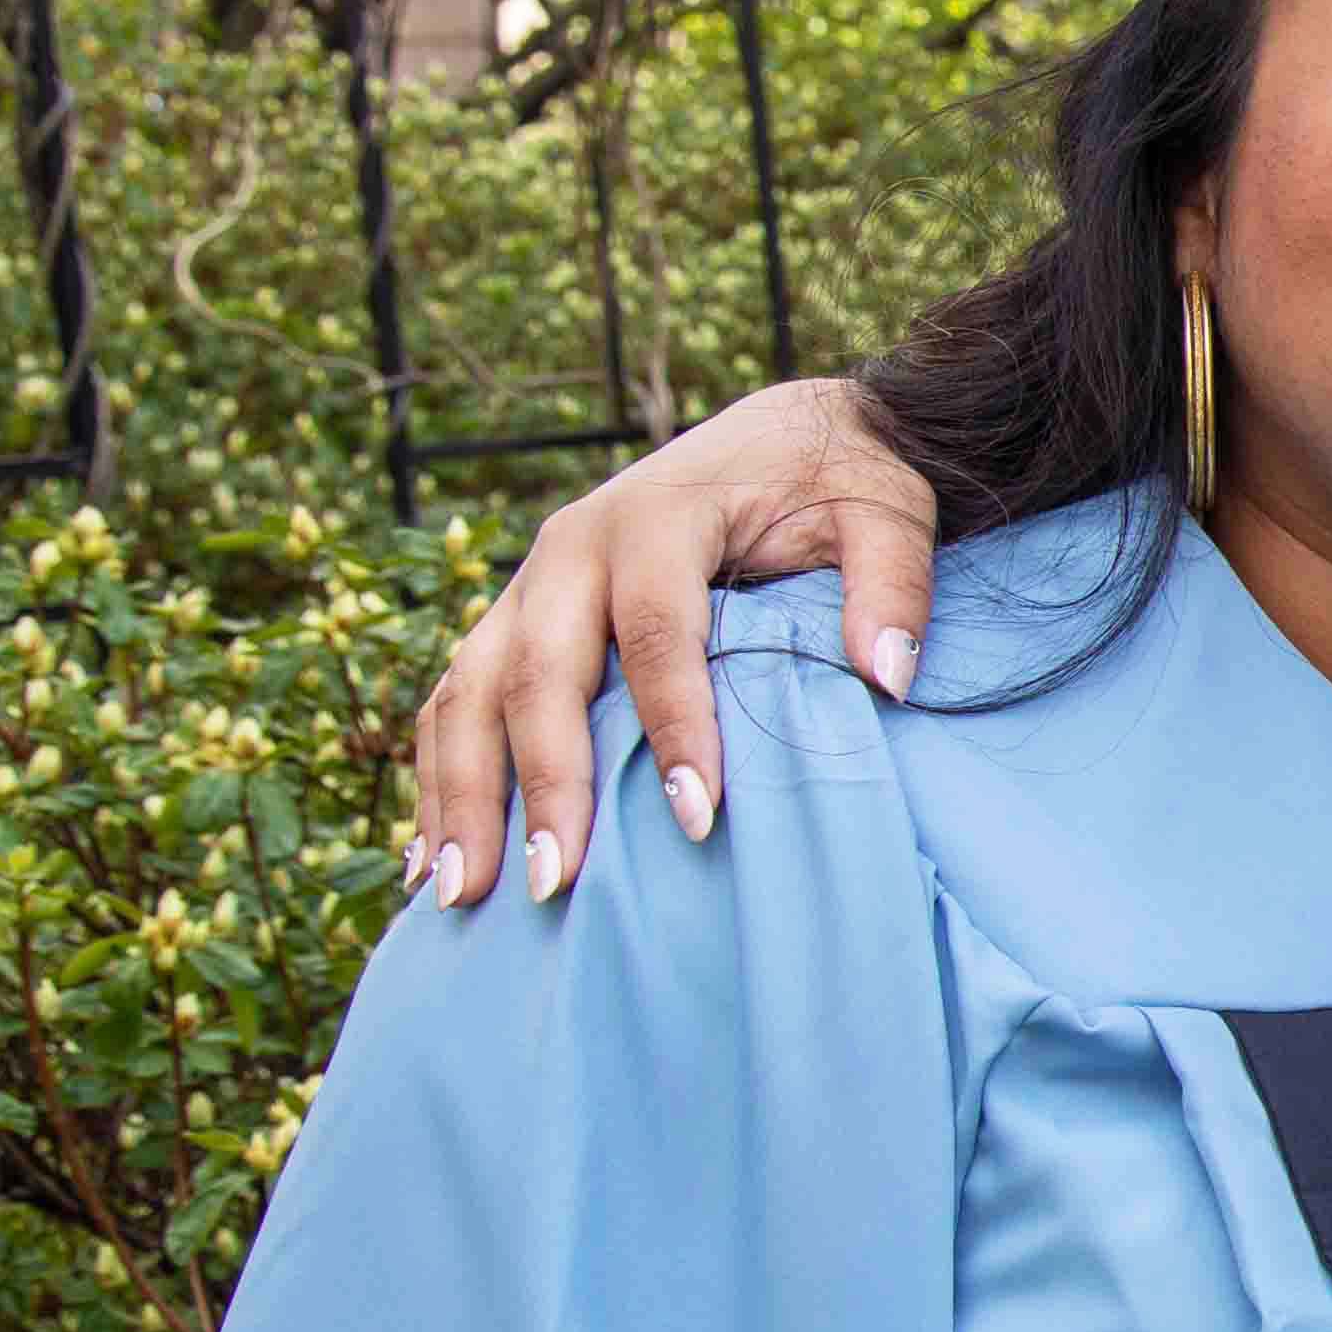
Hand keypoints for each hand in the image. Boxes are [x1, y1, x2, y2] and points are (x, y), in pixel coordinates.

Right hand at [399, 379, 939, 910]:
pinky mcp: (514, 618)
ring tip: (464, 898)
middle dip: (542, 781)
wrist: (781, 433)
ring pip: (469, 690)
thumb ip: (894, 580)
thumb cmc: (836, 480)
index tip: (701, 817)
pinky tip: (438, 865)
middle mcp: (571, 548)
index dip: (675, 724)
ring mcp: (530, 584)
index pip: (656, 631)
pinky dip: (437, 777)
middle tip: (555, 884)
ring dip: (460, 793)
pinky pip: (452, 699)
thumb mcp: (889, 506)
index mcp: (656, 518)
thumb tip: (888, 675)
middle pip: (537, 671)